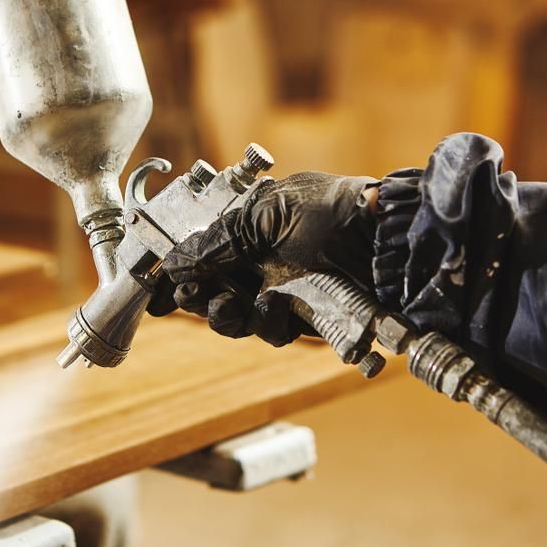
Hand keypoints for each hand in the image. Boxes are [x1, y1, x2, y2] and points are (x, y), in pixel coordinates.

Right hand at [147, 171, 378, 345]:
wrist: (391, 246)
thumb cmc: (335, 215)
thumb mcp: (268, 217)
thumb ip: (218, 241)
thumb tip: (174, 263)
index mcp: (252, 224)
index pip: (202, 249)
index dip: (177, 269)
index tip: (155, 288)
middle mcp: (262, 257)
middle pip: (211, 287)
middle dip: (196, 296)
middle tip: (190, 297)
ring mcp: (282, 288)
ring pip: (234, 315)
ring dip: (223, 315)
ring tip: (227, 306)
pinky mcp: (303, 316)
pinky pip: (268, 331)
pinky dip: (264, 324)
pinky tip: (272, 310)